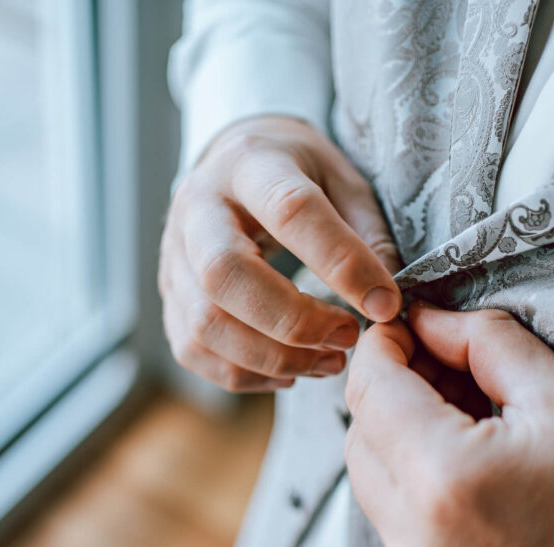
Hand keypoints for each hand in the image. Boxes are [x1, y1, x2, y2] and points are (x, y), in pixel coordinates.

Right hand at [159, 115, 400, 391]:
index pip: (290, 211)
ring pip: (204, 324)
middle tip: (348, 337)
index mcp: (249, 164)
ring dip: (273, 357)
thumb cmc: (297, 173)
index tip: (384, 304)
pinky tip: (288, 371)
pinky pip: (193, 350)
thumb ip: (367, 233)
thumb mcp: (343, 179)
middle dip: (294, 321)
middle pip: (225, 275)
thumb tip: (384, 302)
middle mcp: (198, 207)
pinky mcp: (169, 296)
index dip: (341, 263)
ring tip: (329, 361)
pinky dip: (244, 374)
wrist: (232, 164)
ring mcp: (173, 255)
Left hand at [344, 303, 553, 546]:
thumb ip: (482, 343)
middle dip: (388, 389)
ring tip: (461, 408)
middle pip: (360, 438)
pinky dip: (413, 483)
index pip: (371, 391)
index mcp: (447, 480)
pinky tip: (466, 459)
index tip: (405, 324)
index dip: (381, 347)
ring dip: (398, 435)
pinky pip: (396, 525)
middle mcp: (418, 541)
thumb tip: (428, 321)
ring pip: (371, 483)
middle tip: (440, 360)